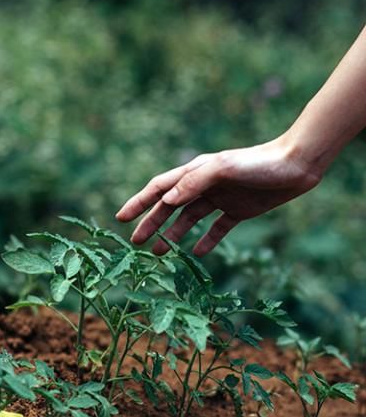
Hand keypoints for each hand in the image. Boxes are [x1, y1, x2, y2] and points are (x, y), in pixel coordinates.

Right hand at [115, 135, 321, 255]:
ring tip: (159, 253)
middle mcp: (204, 185)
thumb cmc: (259, 163)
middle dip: (151, 223)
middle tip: (135, 242)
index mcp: (196, 171)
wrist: (296, 166)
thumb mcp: (224, 168)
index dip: (139, 202)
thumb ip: (194, 182)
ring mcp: (221, 198)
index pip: (159, 188)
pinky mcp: (239, 211)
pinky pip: (217, 228)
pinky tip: (197, 253)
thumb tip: (166, 201)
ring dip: (173, 235)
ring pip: (189, 219)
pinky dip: (206, 240)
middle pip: (170, 206)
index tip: (120, 218)